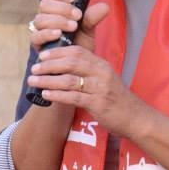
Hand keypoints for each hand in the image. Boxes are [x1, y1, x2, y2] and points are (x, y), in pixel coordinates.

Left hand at [27, 43, 149, 136]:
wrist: (135, 118)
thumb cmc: (116, 99)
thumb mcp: (104, 79)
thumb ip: (87, 71)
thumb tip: (62, 67)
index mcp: (102, 64)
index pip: (77, 51)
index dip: (58, 52)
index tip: (43, 56)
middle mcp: (101, 73)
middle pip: (71, 63)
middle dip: (49, 65)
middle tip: (34, 69)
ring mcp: (100, 88)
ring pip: (69, 80)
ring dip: (48, 80)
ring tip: (34, 81)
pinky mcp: (97, 104)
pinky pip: (73, 97)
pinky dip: (57, 95)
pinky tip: (46, 95)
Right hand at [28, 0, 109, 51]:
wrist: (75, 66)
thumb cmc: (80, 43)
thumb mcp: (88, 29)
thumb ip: (93, 17)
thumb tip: (105, 7)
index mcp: (54, 8)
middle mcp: (44, 17)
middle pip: (44, 4)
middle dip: (62, 8)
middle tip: (78, 15)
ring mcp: (39, 30)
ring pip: (40, 19)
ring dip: (57, 20)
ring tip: (73, 26)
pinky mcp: (37, 45)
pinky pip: (36, 36)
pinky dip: (47, 33)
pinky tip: (58, 33)